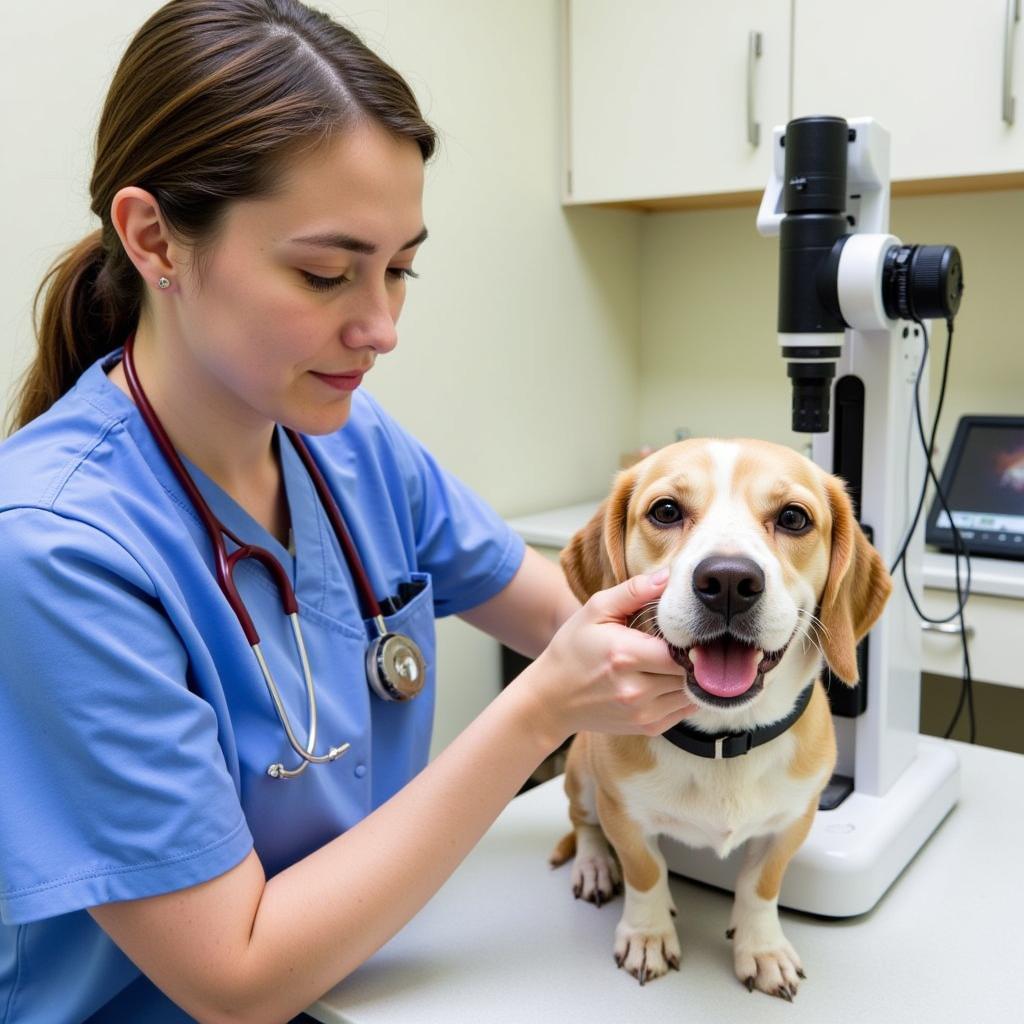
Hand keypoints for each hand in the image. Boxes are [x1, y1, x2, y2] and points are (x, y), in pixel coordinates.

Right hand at [519, 569, 697, 746]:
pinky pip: (684, 710)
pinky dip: (685, 694)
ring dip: (690, 676)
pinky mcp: (647, 727)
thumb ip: (633, 591)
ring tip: (679, 660)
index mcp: (624, 655)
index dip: (690, 638)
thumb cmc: (572, 649)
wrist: (550, 699)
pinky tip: (671, 679)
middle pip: (689, 671)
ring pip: (691, 692)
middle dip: (692, 656)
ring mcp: (642, 713)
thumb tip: (668, 577)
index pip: (680, 649)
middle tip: (687, 642)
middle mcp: (636, 689)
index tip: (688, 629)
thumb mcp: (595, 611)